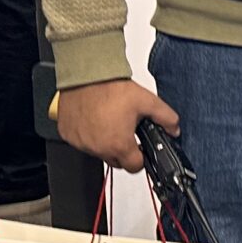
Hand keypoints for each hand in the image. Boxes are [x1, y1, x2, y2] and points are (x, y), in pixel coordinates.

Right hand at [57, 78, 180, 174]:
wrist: (85, 75)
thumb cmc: (111, 88)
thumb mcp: (148, 102)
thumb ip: (167, 118)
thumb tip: (174, 129)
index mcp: (119, 145)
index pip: (135, 167)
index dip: (141, 158)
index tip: (140, 148)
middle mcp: (98, 148)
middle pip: (116, 162)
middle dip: (123, 151)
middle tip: (125, 132)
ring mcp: (81, 143)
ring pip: (98, 152)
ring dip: (104, 143)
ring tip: (110, 122)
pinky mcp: (68, 135)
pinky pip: (81, 142)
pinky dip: (88, 136)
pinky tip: (94, 120)